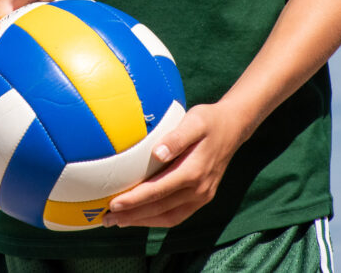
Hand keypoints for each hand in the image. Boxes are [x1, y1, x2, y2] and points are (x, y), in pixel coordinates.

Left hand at [102, 103, 247, 227]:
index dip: (134, 200)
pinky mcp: (203, 197)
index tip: (113, 204)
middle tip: (106, 219)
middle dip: (132, 216)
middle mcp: (199, 189)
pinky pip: (177, 215)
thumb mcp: (194, 120)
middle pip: (160, 209)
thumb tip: (156, 153)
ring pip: (168, 217)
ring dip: (142, 221)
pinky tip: (140, 216)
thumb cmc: (209, 120)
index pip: (158, 191)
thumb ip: (176, 137)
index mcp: (194, 171)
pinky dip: (156, 219)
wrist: (234, 128)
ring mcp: (202, 196)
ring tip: (118, 221)